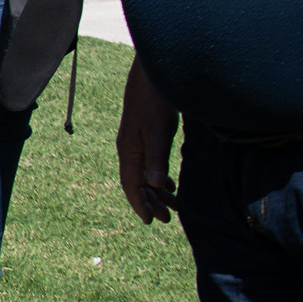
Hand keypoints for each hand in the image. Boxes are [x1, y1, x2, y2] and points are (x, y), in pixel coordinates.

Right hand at [117, 57, 179, 222]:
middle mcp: (130, 151)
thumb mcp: (159, 132)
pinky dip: (160, 179)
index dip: (140, 204)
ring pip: (145, 176)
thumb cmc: (155, 104)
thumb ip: (157, 159)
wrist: (151, 79)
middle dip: (151, 202)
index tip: (150, 221)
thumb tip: (157, 185)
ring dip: (157, 192)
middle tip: (167, 219)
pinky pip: (150, 166)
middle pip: (138, 184)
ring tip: (173, 207)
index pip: (131, 185)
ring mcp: (137, 145)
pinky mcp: (145, 138)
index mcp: (129, 152)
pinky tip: (171, 185)